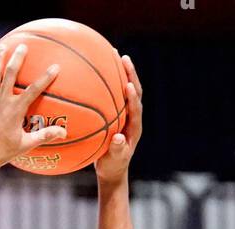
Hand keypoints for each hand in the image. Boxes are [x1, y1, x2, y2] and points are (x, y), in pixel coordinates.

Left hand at [0, 45, 64, 176]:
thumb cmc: (3, 153)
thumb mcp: (25, 145)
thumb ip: (44, 136)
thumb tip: (64, 133)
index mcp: (15, 110)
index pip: (34, 90)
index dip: (46, 77)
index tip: (55, 67)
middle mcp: (1, 100)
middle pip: (11, 73)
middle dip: (18, 58)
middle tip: (23, 45)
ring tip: (3, 47)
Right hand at [95, 54, 142, 186]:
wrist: (112, 169)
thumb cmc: (112, 166)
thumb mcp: (114, 160)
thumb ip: (118, 150)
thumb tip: (120, 139)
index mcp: (134, 128)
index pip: (136, 109)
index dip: (133, 98)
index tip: (128, 85)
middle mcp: (132, 118)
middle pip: (135, 92)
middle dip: (131, 75)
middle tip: (123, 58)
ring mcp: (126, 114)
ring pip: (126, 89)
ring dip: (122, 72)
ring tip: (114, 54)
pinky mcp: (118, 113)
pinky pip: (114, 93)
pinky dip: (110, 79)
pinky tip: (98, 67)